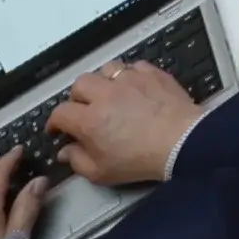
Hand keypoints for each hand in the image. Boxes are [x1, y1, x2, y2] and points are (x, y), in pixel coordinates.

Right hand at [37, 57, 199, 189]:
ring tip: (109, 94)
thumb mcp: (102, 172)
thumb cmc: (141, 160)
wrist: (183, 143)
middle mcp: (106, 94)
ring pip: (106, 69)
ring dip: (103, 81)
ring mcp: (130, 80)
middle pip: (80, 84)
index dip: (55, 122)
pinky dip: (130, 75)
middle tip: (85, 110)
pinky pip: (134, 66)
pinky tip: (134, 87)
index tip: (58, 129)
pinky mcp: (153, 74)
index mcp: (89, 119)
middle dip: (77, 97)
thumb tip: (65, 151)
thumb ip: (78, 161)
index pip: (60, 112)